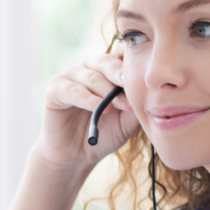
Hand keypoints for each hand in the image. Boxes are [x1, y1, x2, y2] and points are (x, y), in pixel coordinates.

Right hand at [34, 46, 139, 170]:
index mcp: (106, 69)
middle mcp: (87, 67)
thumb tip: (155, 89)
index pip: (119, 54)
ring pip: (90, 75)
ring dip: (106, 90)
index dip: (131, 59)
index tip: (146, 71)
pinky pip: (71, 89)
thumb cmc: (105, 133)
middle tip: (132, 85)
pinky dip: (86, 98)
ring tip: (119, 105)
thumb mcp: (128, 118)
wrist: (78, 155)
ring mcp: (69, 76)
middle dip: (120, 74)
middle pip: (105, 61)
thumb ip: (137, 101)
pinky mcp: (54, 89)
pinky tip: (97, 108)